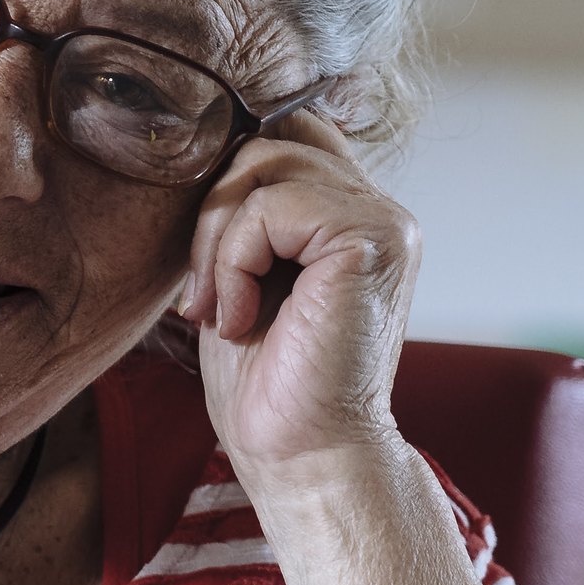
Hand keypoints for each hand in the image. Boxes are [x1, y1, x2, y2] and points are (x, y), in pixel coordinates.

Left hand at [180, 111, 421, 480]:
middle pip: (264, 142)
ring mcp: (383, 220)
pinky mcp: (372, 239)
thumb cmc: (267, 377)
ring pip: (262, 165)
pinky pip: (271, 208)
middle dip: (212, 214)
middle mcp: (377, 207)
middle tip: (205, 296)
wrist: (302, 453)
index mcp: (349, 211)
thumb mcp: (241, 272)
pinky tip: (242, 319)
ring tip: (222, 309)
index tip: (210, 257)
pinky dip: (234, 262)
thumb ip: (244, 209)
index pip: (286, 132)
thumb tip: (200, 145)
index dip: (229, 177)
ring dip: (218, 242)